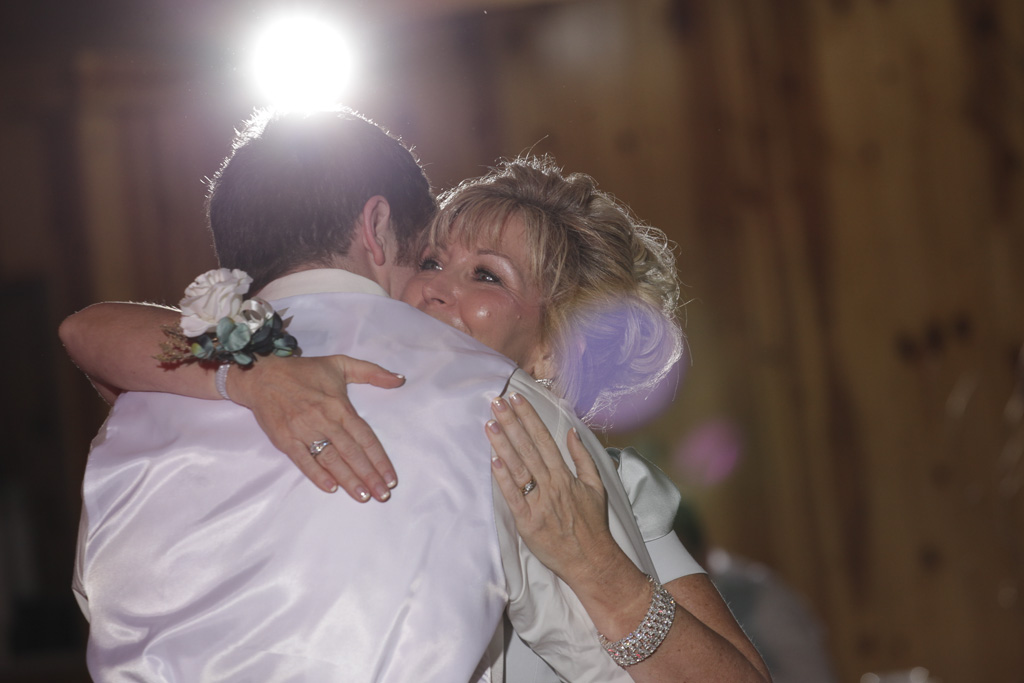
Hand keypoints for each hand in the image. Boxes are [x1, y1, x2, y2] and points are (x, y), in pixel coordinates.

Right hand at [228, 354, 404, 501]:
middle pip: (351, 452)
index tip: (390, 479)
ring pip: (330, 459)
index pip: (365, 437)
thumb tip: (399, 380)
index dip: (379, 459)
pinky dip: (316, 474)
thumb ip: (372, 372)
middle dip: (369, 475)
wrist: (262, 374)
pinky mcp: (285, 439)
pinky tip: (331, 487)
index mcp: (339, 405)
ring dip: (348, 479)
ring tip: (363, 496)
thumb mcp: (341, 363)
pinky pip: (303, 460)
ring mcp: (303, 430)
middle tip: (382, 496)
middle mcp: (324, 419)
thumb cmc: (304, 371)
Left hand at [486, 392, 621, 584]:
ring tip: (490, 423)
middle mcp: (551, 485)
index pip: (544, 439)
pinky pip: (513, 497)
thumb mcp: (596, 487)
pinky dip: (503, 479)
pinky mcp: (528, 522)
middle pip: (528, 448)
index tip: (517, 399)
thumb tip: (573, 433)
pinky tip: (493, 460)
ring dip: (503, 444)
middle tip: (497, 402)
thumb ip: (583, 458)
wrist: (591, 559)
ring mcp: (538, 503)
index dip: (529, 417)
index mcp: (565, 476)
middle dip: (512, 423)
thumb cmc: (592, 524)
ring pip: (518, 468)